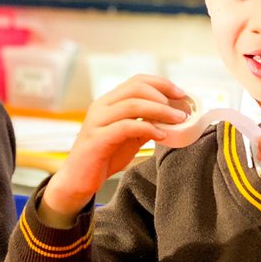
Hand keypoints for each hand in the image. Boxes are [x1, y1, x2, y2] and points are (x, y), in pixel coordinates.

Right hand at [39, 75, 193, 225]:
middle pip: (136, 88)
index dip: (161, 83)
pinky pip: (126, 127)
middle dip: (164, 95)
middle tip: (183, 108)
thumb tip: (172, 117)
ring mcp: (97, 121)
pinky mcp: (97, 139)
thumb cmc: (103, 157)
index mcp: (108, 102)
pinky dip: (148, 128)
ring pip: (132, 104)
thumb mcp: (129, 137)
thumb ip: (145, 124)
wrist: (77, 180)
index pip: (136, 81)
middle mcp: (101, 107)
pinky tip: (162, 136)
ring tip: (178, 120)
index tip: (181, 94)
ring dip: (160, 111)